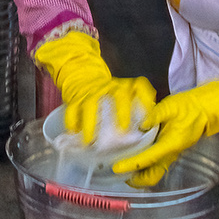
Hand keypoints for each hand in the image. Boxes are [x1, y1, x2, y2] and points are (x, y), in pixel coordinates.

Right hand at [33, 31, 156, 144]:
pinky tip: (73, 133)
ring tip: (89, 141)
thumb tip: (146, 131)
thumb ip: (136, 110)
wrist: (83, 76)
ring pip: (90, 104)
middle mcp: (111, 87)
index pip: (140, 86)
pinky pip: (72, 108)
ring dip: (90, 123)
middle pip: (119, 95)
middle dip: (123, 111)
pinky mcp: (76, 98)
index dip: (146, 101)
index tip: (146, 121)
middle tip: (123, 129)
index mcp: (126, 87)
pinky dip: (72, 121)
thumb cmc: (109, 96)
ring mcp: (92, 92)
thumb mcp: (124, 97)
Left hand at [115, 66, 218, 185]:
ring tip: (123, 168)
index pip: (147, 158)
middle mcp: (171, 153)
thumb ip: (155, 114)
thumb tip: (141, 124)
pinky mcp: (170, 150)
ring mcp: (171, 154)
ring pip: (155, 173)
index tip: (117, 167)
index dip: (131, 164)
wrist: (205, 109)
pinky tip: (134, 157)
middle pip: (152, 176)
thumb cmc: (188, 106)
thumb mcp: (171, 105)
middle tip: (119, 173)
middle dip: (135, 180)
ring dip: (139, 175)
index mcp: (170, 143)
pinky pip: (156, 165)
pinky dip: (144, 166)